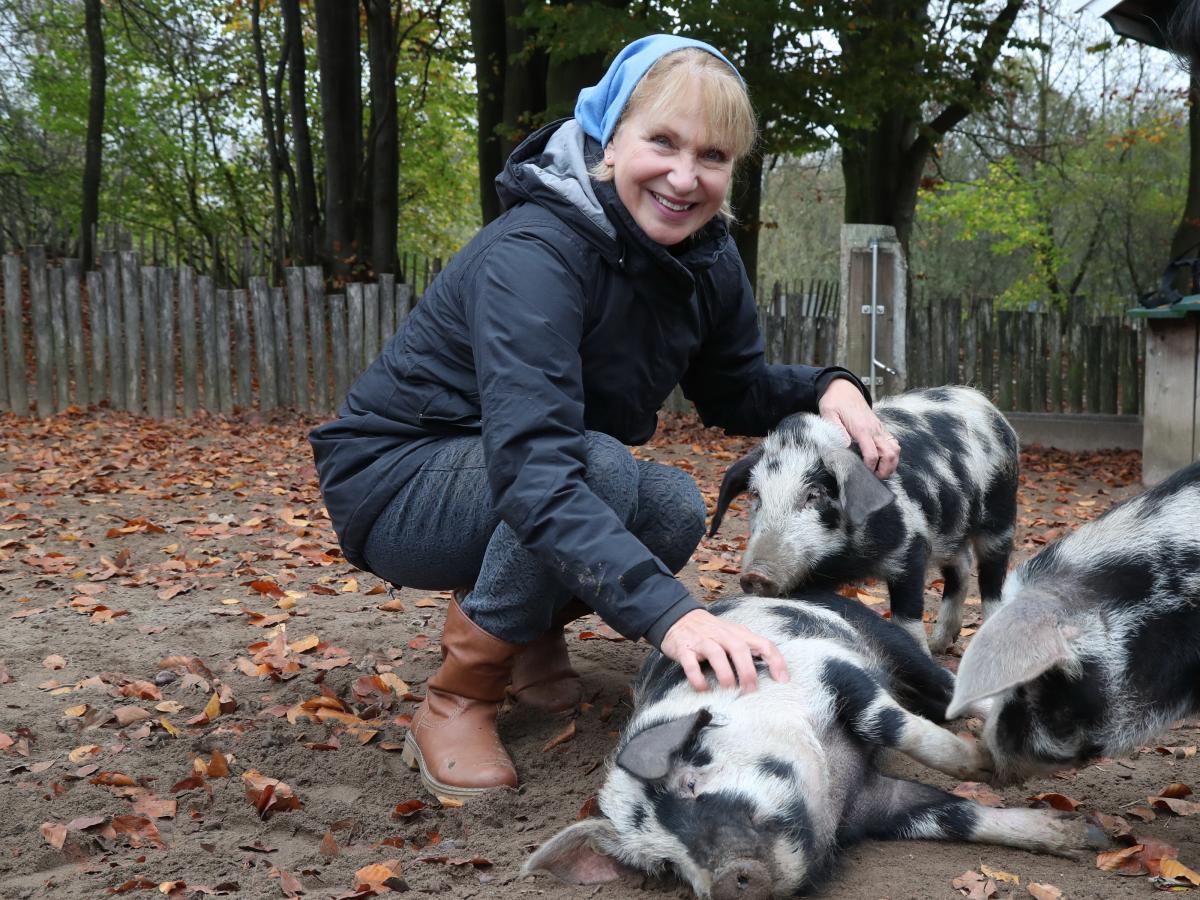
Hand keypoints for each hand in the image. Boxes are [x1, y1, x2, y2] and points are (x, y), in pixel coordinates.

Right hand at [660, 609, 788, 692]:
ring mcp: (703, 641)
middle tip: (751, 692)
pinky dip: (698, 678)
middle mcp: (722, 635)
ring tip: (729, 690)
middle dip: (748, 672)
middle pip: (739, 649)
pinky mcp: (684, 649)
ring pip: (716, 654)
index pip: (763, 644)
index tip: (782, 681)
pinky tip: (703, 688)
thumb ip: (749, 648)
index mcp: (739, 633)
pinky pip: (691, 664)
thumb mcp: (733, 634)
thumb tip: (769, 672)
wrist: (679, 618)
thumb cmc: (712, 631)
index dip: (775, 661)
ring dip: (725, 674)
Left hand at [817, 378, 900, 477]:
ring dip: (891, 463)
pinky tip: (883, 461)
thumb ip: (836, 431)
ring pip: (895, 449)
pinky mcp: (880, 427)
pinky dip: (892, 454)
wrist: (843, 388)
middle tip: (874, 478)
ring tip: (880, 472)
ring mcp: (879, 428)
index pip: (872, 454)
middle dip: (885, 470)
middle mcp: (874, 429)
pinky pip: (893, 443)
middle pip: (890, 454)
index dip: (869, 467)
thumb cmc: (834, 401)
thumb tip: (844, 447)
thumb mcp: (828, 414)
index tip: (862, 474)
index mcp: (861, 428)